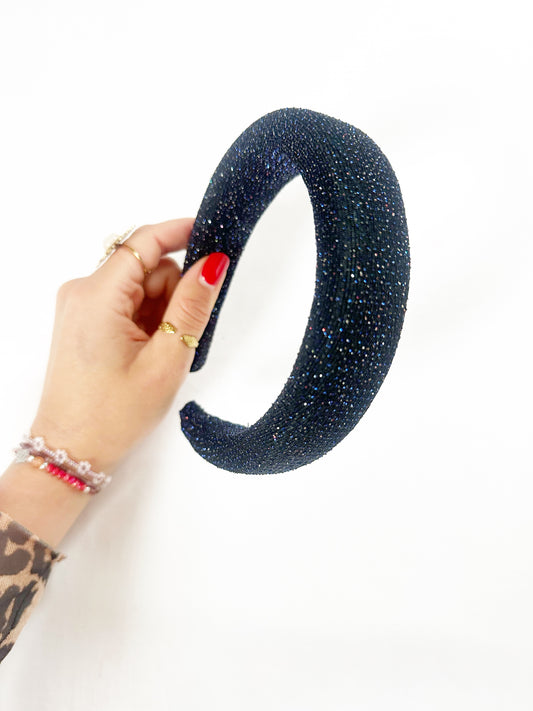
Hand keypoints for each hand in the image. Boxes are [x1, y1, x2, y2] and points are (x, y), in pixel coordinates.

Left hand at [30, 218, 229, 474]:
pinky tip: (147, 353)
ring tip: (159, 354)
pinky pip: (125, 303)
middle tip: (179, 339)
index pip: (144, 241)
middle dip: (173, 293)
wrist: (72, 450)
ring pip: (138, 286)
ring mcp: (79, 306)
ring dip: (160, 311)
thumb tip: (213, 264)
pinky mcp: (82, 320)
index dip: (181, 232)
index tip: (214, 236)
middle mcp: (81, 291)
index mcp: (98, 295)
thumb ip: (192, 306)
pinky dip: (146, 320)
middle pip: (146, 267)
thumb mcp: (167, 360)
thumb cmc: (114, 414)